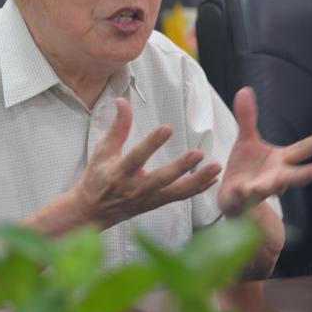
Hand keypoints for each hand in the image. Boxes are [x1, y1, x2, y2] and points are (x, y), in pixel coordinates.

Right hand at [73, 98, 222, 227]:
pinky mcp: (157, 204)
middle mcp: (135, 188)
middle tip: (198, 153)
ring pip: (176, 191)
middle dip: (180, 167)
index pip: (137, 157)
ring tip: (216, 167)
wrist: (94, 211)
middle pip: (161, 178)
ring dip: (198, 180)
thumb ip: (117, 126)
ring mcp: (148, 198)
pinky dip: (198, 189)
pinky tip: (213, 178)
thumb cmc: (98, 176)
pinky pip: (180, 197)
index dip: (151, 143)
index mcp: (119, 173)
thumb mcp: (103, 150)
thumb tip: (122, 101)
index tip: (167, 128)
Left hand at [218, 87, 311, 216]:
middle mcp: (274, 177)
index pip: (300, 150)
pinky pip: (241, 197)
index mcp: (279, 162)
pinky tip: (239, 189)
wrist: (232, 201)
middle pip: (293, 175)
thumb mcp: (246, 141)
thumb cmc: (246, 170)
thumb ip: (247, 118)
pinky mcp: (240, 200)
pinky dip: (241, 193)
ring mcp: (258, 190)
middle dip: (305, 173)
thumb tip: (245, 89)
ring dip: (274, 185)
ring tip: (279, 183)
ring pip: (268, 188)